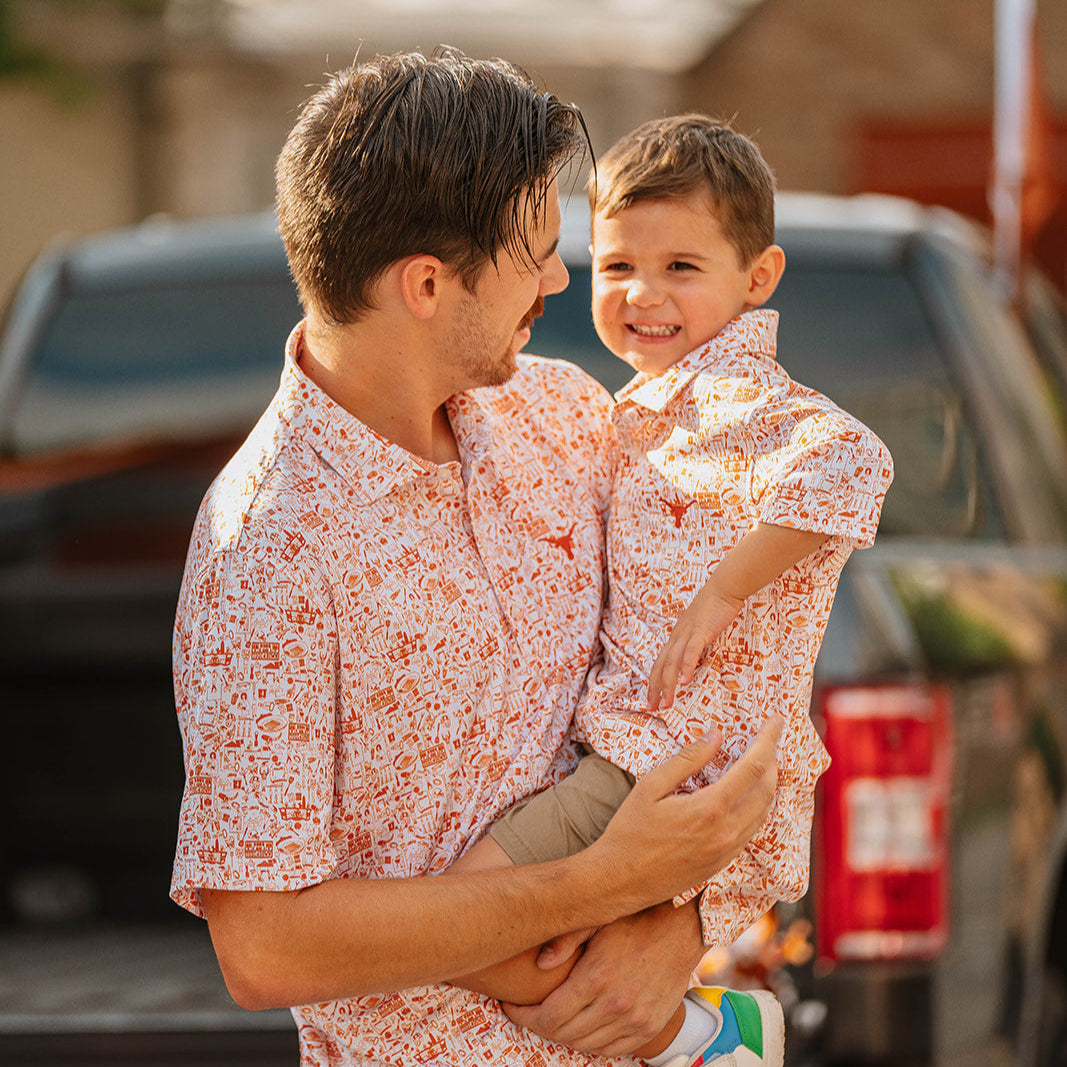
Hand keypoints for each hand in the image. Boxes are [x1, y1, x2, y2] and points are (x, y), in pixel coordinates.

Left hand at [504, 901, 702, 1055]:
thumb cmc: (635, 918)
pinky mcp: (649, 1027)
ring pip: (585, 1046)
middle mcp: (615, 1005)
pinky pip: (611, 1049)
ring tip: (552, 1017)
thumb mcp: (597, 919)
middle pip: (562, 1034)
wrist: (682, 928)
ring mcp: (635, 1020)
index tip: (511, 1006)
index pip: (547, 1016)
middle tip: (527, 1011)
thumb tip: (539, 963)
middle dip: (537, 1025)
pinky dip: (591, 1043)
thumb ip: (566, 939)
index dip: (523, 1016)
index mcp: (596, 978)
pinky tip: (581, 1026)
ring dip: (563, 1036)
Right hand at [590, 716, 780, 915]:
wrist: (620, 881)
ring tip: (763, 763)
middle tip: (770, 739)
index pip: (753, 767)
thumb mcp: (651, 786)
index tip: (776, 720)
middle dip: (774, 760)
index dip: (769, 740)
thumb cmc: (630, 830)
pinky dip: (758, 807)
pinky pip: (752, 831)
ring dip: (769, 785)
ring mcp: (727, 851)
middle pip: (767, 790)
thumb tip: (716, 735)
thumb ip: (687, 759)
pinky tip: (747, 796)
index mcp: (710, 808)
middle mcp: (726, 831)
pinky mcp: (723, 864)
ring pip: (764, 813)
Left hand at [647, 583, 743, 710]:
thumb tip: (695, 659)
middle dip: (656, 689)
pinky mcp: (700, 631)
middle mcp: (677, 636)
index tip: (652, 700)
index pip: (660, 663)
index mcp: (676, 637)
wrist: (724, 587)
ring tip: (666, 702)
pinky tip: (683, 682)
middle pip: (661, 666)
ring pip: (672, 662)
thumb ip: (695, 643)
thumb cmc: (715, 608)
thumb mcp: (700, 628)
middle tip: (653, 708)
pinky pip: (690, 652)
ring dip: (668, 684)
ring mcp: (687, 634)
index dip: (654, 682)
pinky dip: (685, 667)